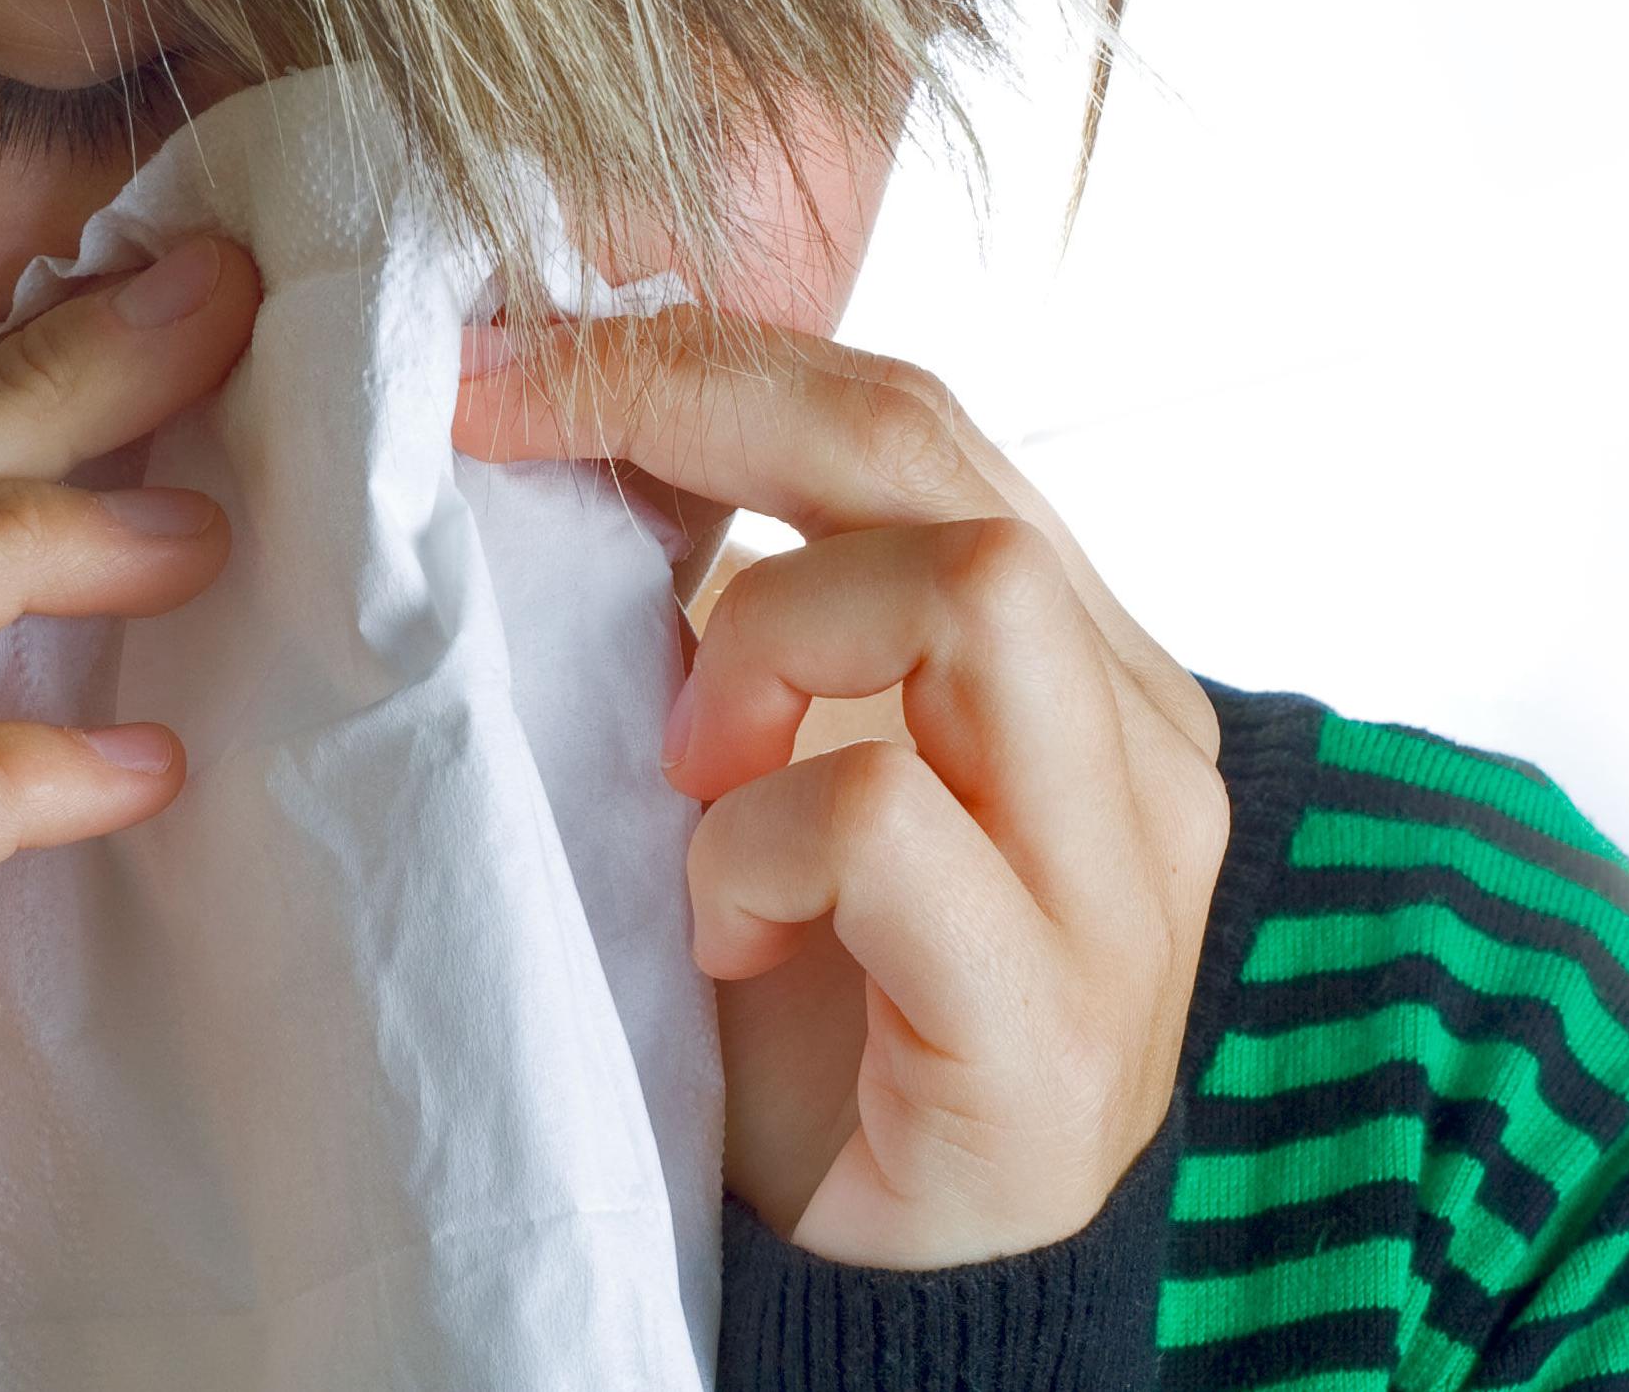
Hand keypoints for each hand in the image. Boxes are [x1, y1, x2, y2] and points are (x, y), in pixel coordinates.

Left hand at [452, 312, 1227, 1268]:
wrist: (874, 1279)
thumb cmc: (800, 1006)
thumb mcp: (757, 761)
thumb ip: (732, 612)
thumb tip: (558, 418)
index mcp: (1068, 650)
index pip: (900, 415)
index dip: (691, 354)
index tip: (495, 350)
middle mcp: (1132, 735)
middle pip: (934, 454)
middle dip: (688, 405)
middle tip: (495, 428)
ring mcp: (1119, 878)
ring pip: (968, 588)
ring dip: (764, 636)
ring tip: (686, 769)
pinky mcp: (1058, 1025)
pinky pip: (887, 822)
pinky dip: (759, 844)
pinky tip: (722, 922)